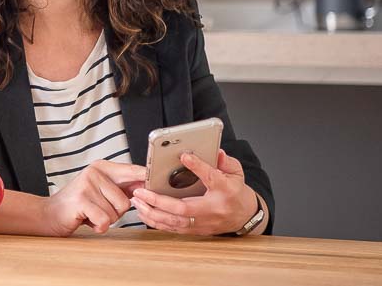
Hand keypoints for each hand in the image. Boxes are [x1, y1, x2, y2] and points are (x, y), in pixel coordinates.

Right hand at [40, 160, 145, 235]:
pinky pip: (104, 221)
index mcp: (102, 167)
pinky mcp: (81, 199)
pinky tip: (87, 220)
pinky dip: (98, 226)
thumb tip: (149, 186)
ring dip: (105, 220)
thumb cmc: (79, 204)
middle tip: (98, 209)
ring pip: (116, 213)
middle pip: (126, 201)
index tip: (158, 184)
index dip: (147, 180)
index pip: (133, 171)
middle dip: (115, 213)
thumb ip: (123, 187)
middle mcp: (95, 172)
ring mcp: (87, 184)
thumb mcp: (101, 191)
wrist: (50, 214)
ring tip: (90, 213)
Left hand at [131, 148, 259, 234]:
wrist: (245, 216)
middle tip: (140, 191)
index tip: (184, 156)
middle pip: (183, 208)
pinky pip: (173, 229)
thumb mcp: (235, 172)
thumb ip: (224, 161)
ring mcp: (203, 223)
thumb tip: (215, 151)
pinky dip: (156, 222)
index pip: (211, 178)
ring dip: (153, 213)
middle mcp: (212, 209)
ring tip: (137, 202)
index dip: (198, 166)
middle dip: (159, 201)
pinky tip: (143, 213)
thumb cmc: (236, 192)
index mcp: (225, 191)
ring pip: (175, 222)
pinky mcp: (196, 230)